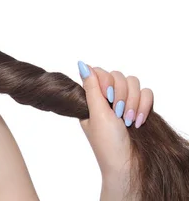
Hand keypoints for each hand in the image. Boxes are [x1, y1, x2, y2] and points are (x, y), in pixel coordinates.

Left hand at [77, 61, 153, 196]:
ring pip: (134, 82)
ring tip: (128, 121)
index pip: (100, 72)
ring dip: (132, 102)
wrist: (127, 164)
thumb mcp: (96, 114)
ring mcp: (125, 101)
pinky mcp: (140, 107)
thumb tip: (81, 64)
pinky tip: (138, 121)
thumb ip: (91, 88)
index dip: (105, 81)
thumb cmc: (107, 143)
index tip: (106, 98)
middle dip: (120, 95)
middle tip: (118, 114)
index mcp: (92, 98)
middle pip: (118, 75)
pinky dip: (144, 106)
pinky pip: (147, 93)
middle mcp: (108, 98)